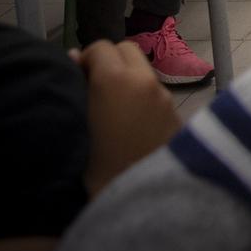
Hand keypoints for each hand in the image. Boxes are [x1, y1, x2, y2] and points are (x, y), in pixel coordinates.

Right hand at [76, 40, 181, 195]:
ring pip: (143, 72)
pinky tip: (129, 126)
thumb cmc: (93, 169)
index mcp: (117, 80)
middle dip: (108, 62)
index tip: (74, 78)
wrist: (140, 203)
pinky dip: (142, 98)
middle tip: (91, 88)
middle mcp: (146, 82)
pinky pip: (156, 94)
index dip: (84, 59)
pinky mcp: (177, 117)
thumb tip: (74, 58)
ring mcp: (165, 99)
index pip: (101, 46)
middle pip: (127, 51)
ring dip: (126, 80)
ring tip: (109, 110)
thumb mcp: (74, 126)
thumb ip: (75, 87)